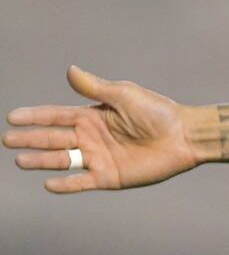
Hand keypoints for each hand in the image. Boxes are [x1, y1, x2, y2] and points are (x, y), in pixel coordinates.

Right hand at [5, 66, 204, 192]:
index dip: (34, 117)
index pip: (55, 117)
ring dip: (41, 161)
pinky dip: (66, 184)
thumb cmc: (158, 112)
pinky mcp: (110, 177)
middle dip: (30, 139)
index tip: (12, 117)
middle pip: (53, 139)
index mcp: (92, 116)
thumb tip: (70, 70)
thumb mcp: (124, 96)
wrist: (184, 136)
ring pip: (63, 160)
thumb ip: (96, 88)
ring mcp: (98, 158)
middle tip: (8, 139)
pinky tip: (48, 184)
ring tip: (20, 160)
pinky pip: (83, 182)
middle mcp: (90, 138)